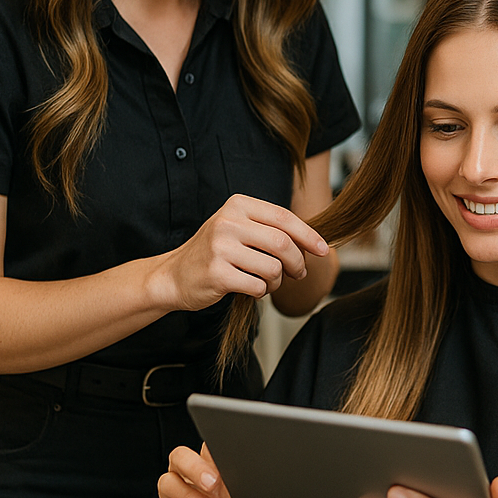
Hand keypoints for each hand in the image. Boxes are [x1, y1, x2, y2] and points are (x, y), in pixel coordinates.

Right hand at [155, 194, 329, 311]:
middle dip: (298, 262)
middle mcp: (228, 222)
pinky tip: (250, 288)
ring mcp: (221, 248)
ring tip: (268, 282)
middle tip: (299, 273)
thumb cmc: (214, 252)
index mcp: (237, 205)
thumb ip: (270, 228)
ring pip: (273, 268)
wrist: (173, 275)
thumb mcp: (238, 228)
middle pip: (283, 244)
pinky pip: (258, 286)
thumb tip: (313, 241)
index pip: (284, 217)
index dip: (309, 235)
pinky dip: (261, 292)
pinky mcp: (217, 274)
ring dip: (278, 281)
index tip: (323, 250)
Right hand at [158, 443, 266, 497]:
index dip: (227, 434)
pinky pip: (169, 484)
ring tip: (212, 487)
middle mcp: (207, 464)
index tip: (237, 444)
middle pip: (201, 440)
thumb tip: (259, 467)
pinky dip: (186, 494)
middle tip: (223, 470)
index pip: (225, 434)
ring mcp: (189, 479)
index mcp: (230, 458)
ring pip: (179, 456)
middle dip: (210, 451)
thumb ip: (255, 482)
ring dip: (194, 468)